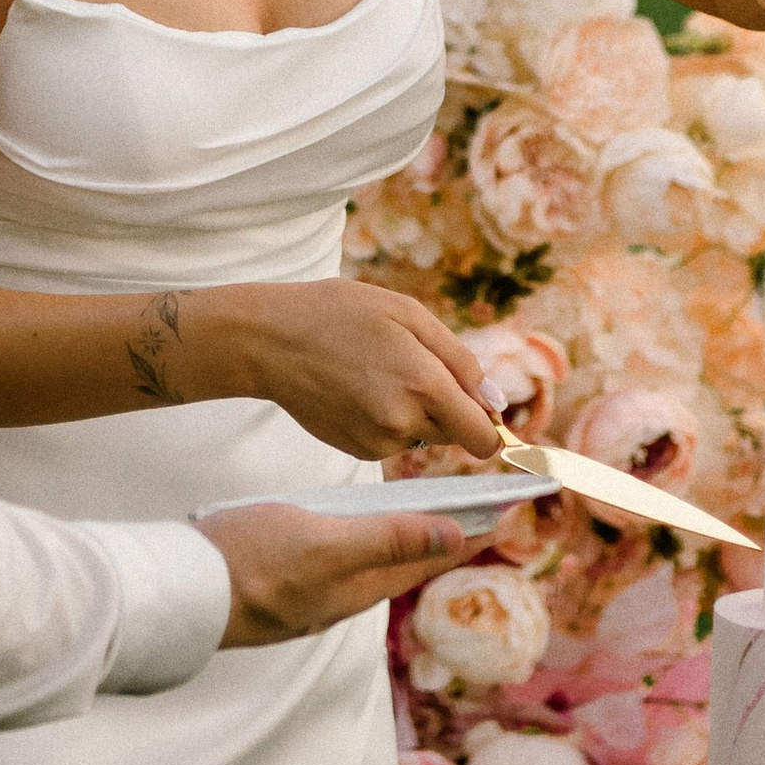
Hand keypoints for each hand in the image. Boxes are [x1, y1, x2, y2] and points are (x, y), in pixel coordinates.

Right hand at [187, 279, 503, 464]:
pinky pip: (392, 440)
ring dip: (416, 412)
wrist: (270, 340)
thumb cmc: (340, 314)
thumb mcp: (408, 314)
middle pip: (455, 434)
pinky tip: (358, 390)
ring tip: (377, 372)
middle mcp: (403, 423)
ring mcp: (376, 442)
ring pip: (423, 435)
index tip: (486, 410)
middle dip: (450, 408)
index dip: (491, 425)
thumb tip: (495, 402)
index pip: (484, 437)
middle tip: (413, 367)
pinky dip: (387, 420)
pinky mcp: (355, 450)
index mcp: (424, 385)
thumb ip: (459, 360)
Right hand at [198, 496, 467, 647]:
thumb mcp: (325, 542)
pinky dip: (359, 541)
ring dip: (400, 539)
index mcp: (357, 587)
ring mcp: (307, 595)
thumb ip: (388, 540)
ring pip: (368, 564)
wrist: (178, 593)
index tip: (503, 511)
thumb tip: (453, 540)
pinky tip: (348, 526)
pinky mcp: (279, 585)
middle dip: (438, 536)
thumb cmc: (248, 564)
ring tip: (423, 514)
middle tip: (473, 510)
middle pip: (401, 563)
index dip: (465, 533)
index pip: (426, 558)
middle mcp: (338, 597)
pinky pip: (336, 562)